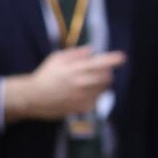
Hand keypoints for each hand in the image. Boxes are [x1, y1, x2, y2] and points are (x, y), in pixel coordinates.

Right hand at [4, 47, 125, 122]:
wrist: (35, 97)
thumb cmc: (46, 75)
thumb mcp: (57, 58)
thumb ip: (76, 54)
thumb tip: (92, 50)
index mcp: (76, 69)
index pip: (100, 63)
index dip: (113, 59)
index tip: (122, 57)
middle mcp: (83, 83)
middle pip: (107, 76)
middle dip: (107, 72)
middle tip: (100, 70)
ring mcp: (84, 96)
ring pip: (104, 88)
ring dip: (102, 83)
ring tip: (89, 81)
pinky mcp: (84, 107)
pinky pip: (98, 98)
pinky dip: (95, 94)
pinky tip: (83, 92)